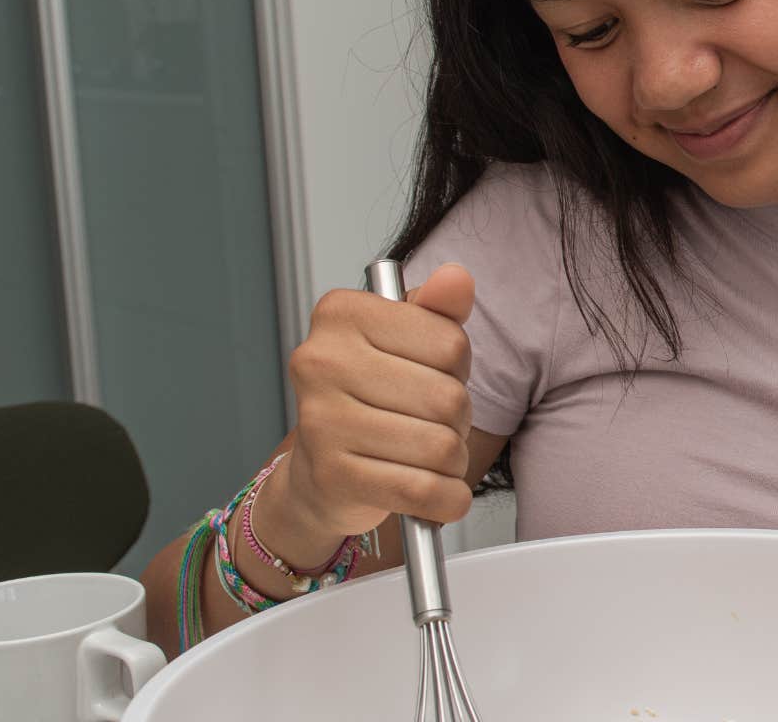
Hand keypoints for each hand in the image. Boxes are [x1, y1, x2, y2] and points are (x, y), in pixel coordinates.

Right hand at [279, 263, 477, 540]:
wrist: (320, 471)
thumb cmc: (372, 397)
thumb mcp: (408, 341)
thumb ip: (439, 310)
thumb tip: (456, 279)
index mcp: (341, 313)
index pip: (450, 342)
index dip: (457, 369)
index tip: (431, 376)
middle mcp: (320, 361)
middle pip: (448, 397)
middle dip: (456, 420)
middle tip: (430, 424)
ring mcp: (321, 420)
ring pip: (440, 447)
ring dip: (451, 461)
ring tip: (425, 456)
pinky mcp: (332, 476)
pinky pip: (422, 490)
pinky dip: (445, 499)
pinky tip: (436, 494)